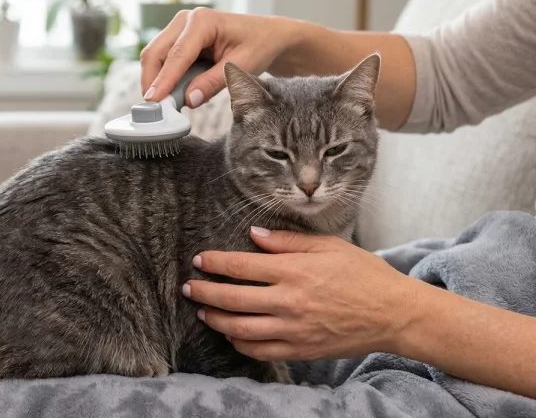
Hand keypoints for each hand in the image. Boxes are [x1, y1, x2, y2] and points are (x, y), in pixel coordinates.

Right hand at [140, 9, 301, 107]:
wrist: (266, 36)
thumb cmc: (258, 45)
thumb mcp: (241, 66)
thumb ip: (213, 82)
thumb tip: (189, 99)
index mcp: (203, 22)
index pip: (176, 55)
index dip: (163, 80)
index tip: (154, 101)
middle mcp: (186, 20)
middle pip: (155, 53)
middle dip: (152, 82)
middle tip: (156, 110)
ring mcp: (179, 28)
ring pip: (154, 57)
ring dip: (156, 82)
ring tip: (165, 105)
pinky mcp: (177, 39)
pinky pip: (162, 61)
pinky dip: (162, 79)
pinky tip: (171, 94)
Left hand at [183, 227, 420, 360]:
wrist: (395, 314)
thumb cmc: (364, 275)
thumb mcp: (330, 246)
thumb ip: (288, 242)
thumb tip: (253, 235)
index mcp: (296, 270)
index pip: (242, 265)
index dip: (215, 262)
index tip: (199, 260)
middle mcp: (290, 301)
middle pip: (232, 298)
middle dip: (204, 292)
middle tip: (189, 288)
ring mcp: (294, 329)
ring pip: (240, 328)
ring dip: (215, 319)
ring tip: (203, 311)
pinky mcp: (300, 350)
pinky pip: (259, 351)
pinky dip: (239, 343)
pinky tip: (231, 333)